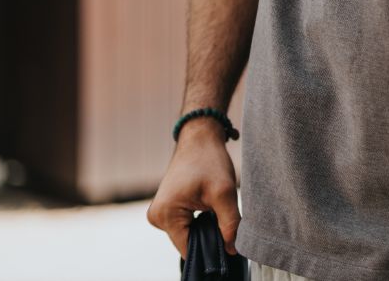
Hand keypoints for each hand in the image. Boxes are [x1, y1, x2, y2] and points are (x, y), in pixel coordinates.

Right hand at [147, 122, 241, 256]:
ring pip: (187, 234)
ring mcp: (159, 213)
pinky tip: (210, 210)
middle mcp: (156, 217)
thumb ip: (229, 224)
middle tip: (226, 222)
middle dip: (209, 237)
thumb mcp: (224, 193)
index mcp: (165, 215)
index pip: (189, 249)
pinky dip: (199, 222)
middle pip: (188, 243)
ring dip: (205, 229)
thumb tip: (232, 250)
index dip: (211, 249)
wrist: (199, 137)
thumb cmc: (209, 160)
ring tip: (217, 212)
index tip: (229, 242)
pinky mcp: (166, 208)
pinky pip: (185, 225)